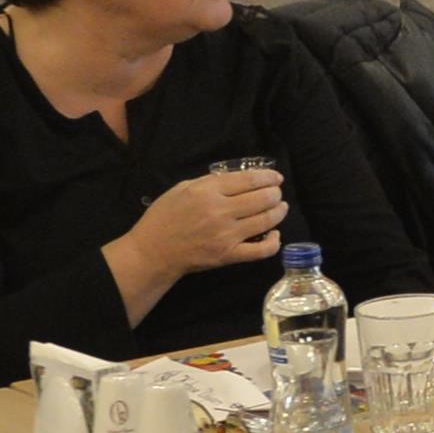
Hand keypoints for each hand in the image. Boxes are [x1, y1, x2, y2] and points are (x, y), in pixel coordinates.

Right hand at [119, 166, 287, 290]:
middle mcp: (221, 211)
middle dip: (276, 194)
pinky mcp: (229, 255)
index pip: (250, 180)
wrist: (153, 251)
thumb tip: (238, 179)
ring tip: (281, 208)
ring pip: (267, 220)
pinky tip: (274, 235)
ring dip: (279, 212)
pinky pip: (261, 250)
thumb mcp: (182, 189)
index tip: (276, 178)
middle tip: (277, 194)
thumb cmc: (164, 217)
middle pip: (263, 198)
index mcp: (208, 191)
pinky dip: (274, 242)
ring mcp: (227, 235)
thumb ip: (210, 182)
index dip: (269, 177)